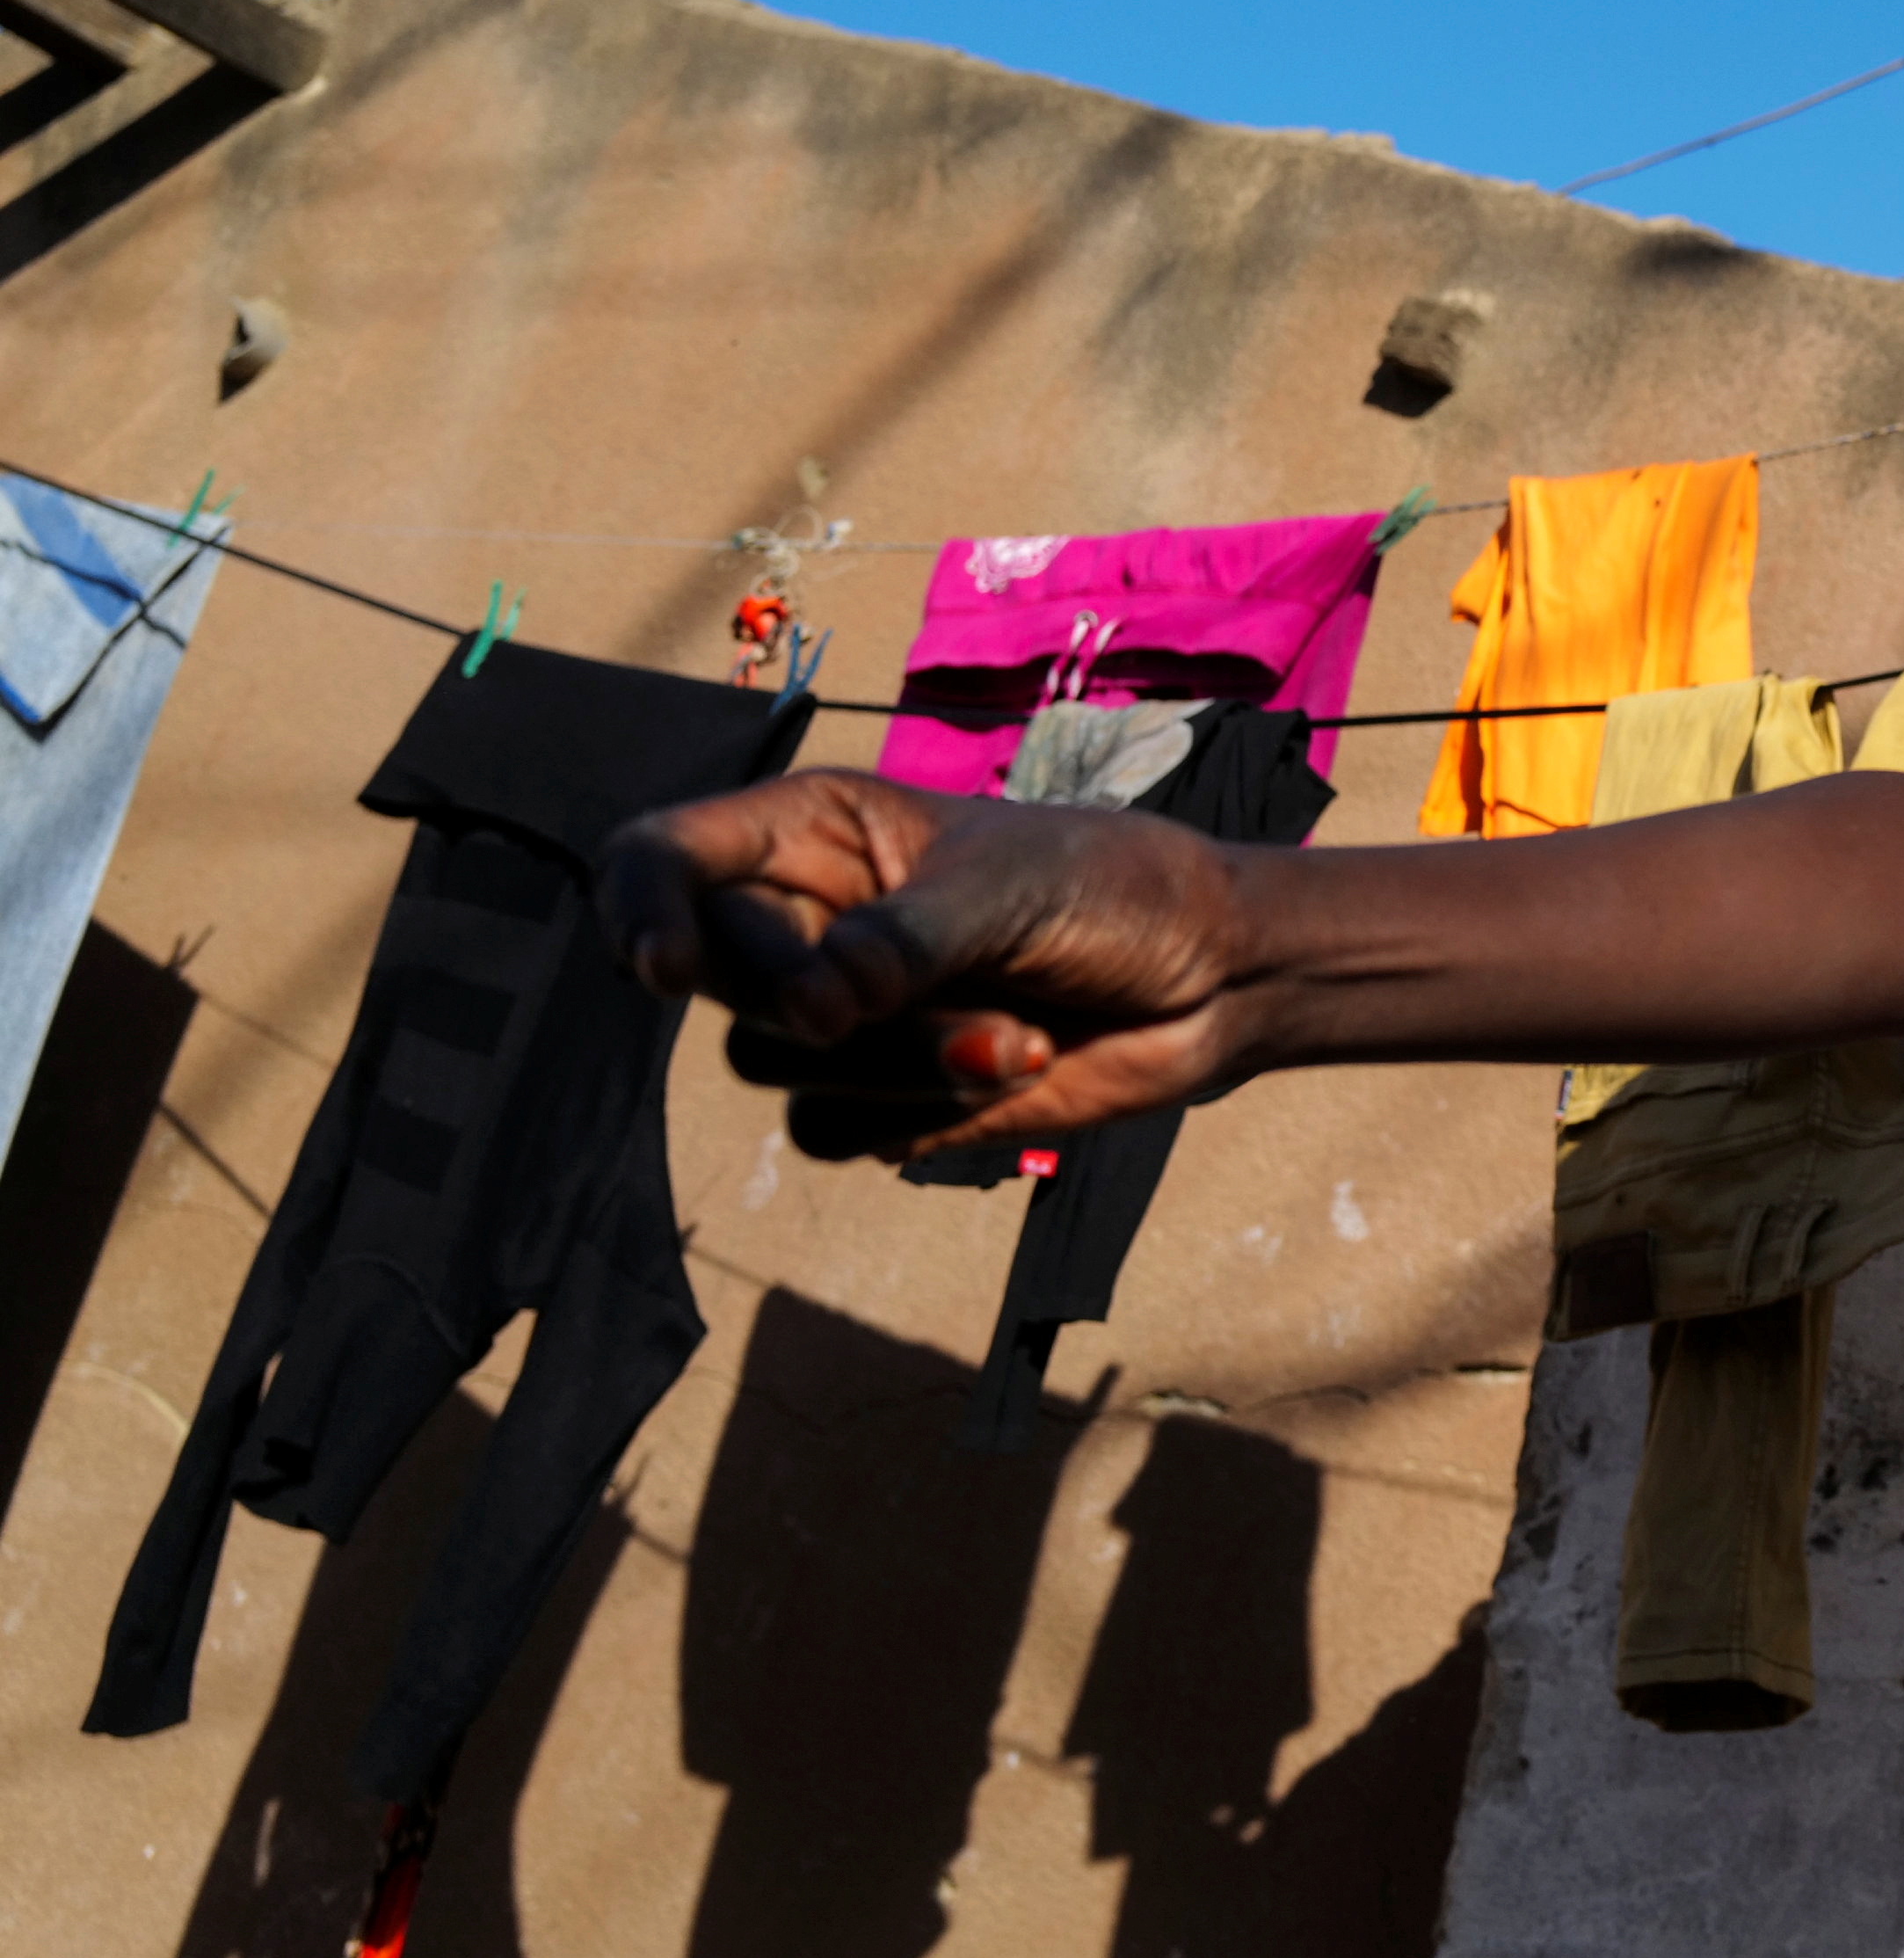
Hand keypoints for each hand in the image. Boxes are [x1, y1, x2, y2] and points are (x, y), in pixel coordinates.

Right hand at [600, 773, 1265, 1155]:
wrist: (1210, 976)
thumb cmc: (1112, 887)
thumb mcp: (1008, 889)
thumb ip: (899, 943)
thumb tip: (807, 1013)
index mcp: (814, 829)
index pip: (664, 857)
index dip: (639, 907)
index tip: (667, 968)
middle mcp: (804, 918)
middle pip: (716, 977)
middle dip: (817, 997)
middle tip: (904, 990)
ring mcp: (834, 1012)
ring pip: (772, 1062)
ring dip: (899, 1060)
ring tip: (1018, 1031)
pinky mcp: (875, 1092)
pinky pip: (828, 1128)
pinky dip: (919, 1111)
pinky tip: (1015, 1067)